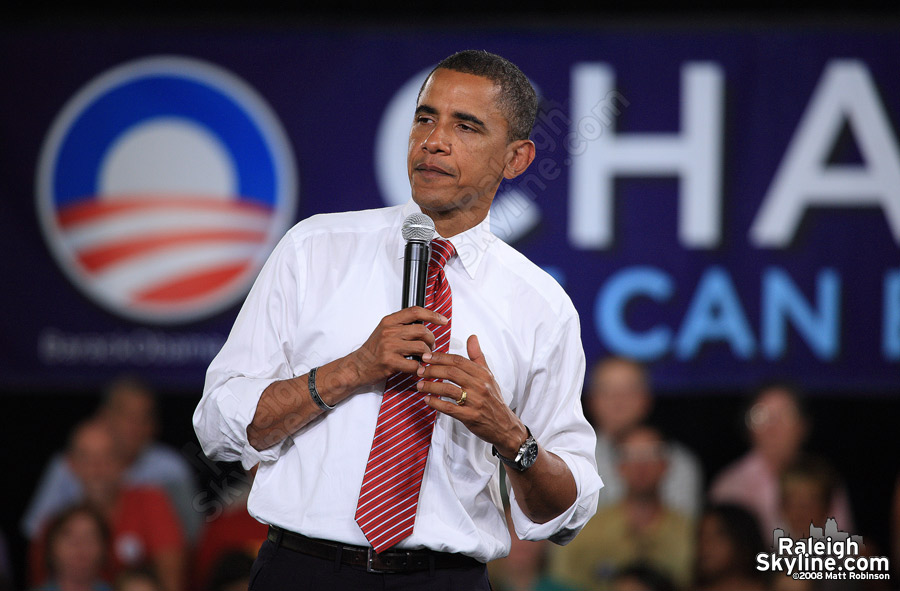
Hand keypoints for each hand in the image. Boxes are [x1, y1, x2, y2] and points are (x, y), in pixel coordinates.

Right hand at [349, 307, 447, 387]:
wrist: (357, 366)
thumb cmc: (373, 350)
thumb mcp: (385, 331)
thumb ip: (402, 325)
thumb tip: (425, 324)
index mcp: (389, 321)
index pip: (415, 312)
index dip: (432, 315)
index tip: (443, 320)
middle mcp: (389, 331)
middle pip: (422, 330)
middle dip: (431, 340)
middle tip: (430, 347)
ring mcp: (389, 346)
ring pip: (421, 347)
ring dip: (428, 354)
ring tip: (424, 357)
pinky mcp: (390, 362)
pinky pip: (415, 364)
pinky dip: (420, 368)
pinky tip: (418, 368)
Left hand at [417, 334, 526, 455]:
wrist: (504, 425)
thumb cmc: (493, 399)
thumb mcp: (488, 376)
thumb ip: (477, 356)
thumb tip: (472, 337)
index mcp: (483, 374)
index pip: (458, 360)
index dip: (440, 357)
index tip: (426, 357)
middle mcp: (480, 386)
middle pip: (452, 372)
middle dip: (432, 370)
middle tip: (420, 370)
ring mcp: (475, 402)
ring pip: (448, 389)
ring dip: (431, 386)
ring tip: (419, 385)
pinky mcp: (470, 416)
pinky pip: (449, 408)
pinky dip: (436, 403)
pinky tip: (427, 399)